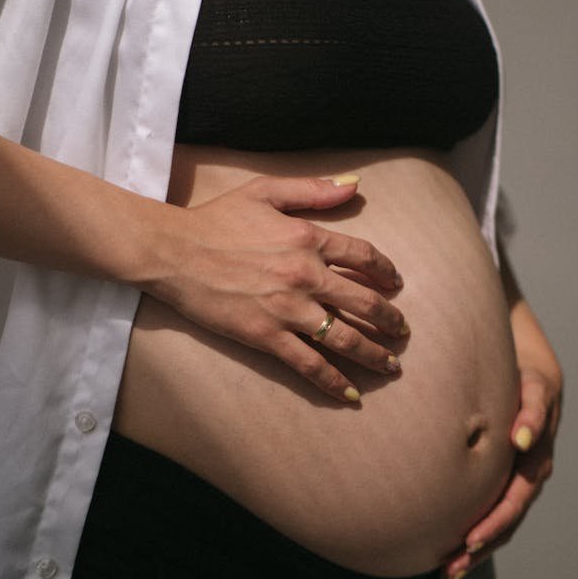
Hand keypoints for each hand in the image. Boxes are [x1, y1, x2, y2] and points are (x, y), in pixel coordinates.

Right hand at [150, 174, 407, 403]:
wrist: (175, 252)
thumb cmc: (217, 219)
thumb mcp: (266, 192)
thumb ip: (313, 190)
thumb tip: (354, 184)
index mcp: (308, 238)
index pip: (363, 256)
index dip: (385, 271)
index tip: (396, 283)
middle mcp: (306, 275)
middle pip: (363, 302)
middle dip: (389, 320)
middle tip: (402, 331)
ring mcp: (287, 309)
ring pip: (344, 337)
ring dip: (373, 354)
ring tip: (391, 365)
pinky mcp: (266, 336)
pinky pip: (309, 363)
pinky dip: (333, 381)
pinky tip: (351, 394)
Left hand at [443, 363, 561, 578]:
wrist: (535, 380)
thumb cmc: (526, 382)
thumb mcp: (532, 390)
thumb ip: (530, 413)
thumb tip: (519, 441)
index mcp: (535, 456)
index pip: (515, 498)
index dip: (495, 520)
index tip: (471, 538)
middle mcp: (530, 475)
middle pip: (507, 519)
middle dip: (481, 544)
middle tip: (453, 566)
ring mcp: (520, 481)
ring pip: (501, 524)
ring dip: (476, 551)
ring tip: (449, 573)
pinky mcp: (507, 482)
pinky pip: (493, 514)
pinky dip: (476, 536)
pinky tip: (452, 554)